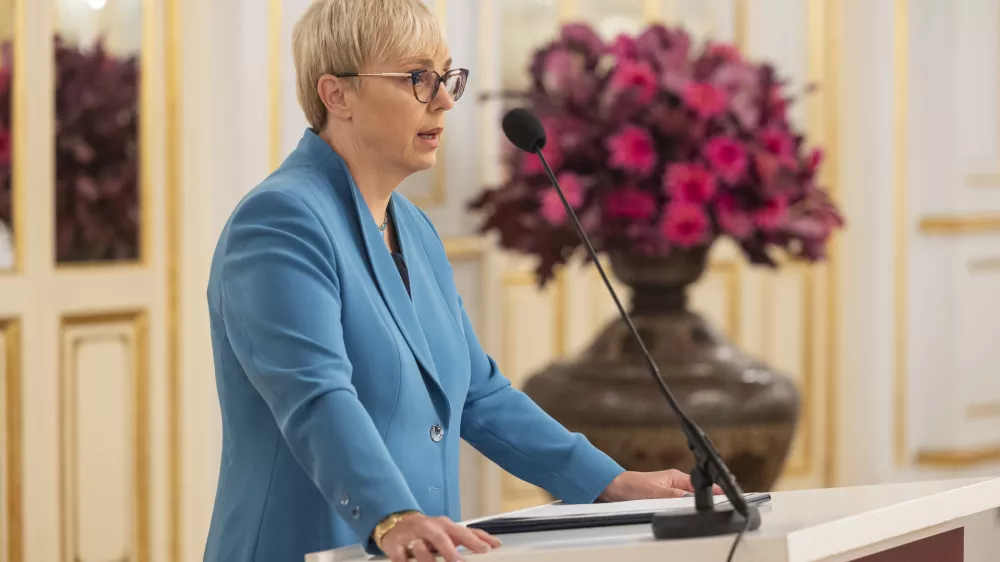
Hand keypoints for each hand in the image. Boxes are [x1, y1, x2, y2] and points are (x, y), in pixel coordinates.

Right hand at [379, 513, 501, 561]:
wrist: (395, 523)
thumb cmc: (427, 531)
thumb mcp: (447, 532)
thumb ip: (467, 539)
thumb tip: (494, 546)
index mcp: (445, 526)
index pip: (464, 532)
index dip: (476, 540)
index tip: (488, 549)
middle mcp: (429, 528)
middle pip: (441, 538)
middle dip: (450, 552)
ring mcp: (412, 536)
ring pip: (420, 549)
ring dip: (428, 560)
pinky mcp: (395, 546)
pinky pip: (400, 557)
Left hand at [597, 469, 723, 501]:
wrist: (614, 489)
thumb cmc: (631, 486)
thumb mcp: (655, 493)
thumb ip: (674, 496)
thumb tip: (690, 500)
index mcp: (677, 478)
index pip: (703, 484)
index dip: (715, 492)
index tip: (727, 498)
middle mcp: (675, 484)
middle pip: (698, 494)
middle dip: (705, 502)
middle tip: (714, 510)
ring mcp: (670, 491)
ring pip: (688, 502)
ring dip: (691, 507)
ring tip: (698, 512)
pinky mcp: (664, 499)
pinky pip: (678, 506)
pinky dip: (681, 510)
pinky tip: (681, 514)